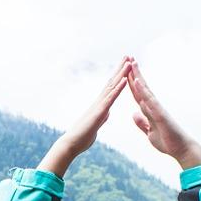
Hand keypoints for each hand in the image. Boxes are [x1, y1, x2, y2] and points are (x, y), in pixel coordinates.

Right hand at [38, 57, 131, 175]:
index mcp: (101, 105)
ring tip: (129, 62)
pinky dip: (118, 89)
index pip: (112, 88)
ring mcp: (99, 106)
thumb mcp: (96, 124)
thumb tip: (106, 112)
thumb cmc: (82, 137)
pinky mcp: (99, 112)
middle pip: (112, 82)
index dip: (119, 76)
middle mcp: (100, 102)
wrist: (71, 144)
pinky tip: (125, 80)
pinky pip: (110, 98)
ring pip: (112, 87)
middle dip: (121, 69)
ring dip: (121, 74)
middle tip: (128, 55)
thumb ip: (102, 117)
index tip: (126, 65)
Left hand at [127, 60, 200, 168]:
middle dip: (134, 74)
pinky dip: (143, 90)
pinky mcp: (160, 113)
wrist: (181, 149)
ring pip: (145, 90)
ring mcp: (157, 108)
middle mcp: (153, 106)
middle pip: (141, 87)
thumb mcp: (149, 132)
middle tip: (128, 58)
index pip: (137, 94)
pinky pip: (150, 100)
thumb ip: (142, 123)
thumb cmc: (167, 141)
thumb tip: (134, 114)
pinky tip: (137, 81)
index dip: (131, 83)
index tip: (125, 72)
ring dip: (138, 76)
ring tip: (132, 63)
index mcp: (149, 111)